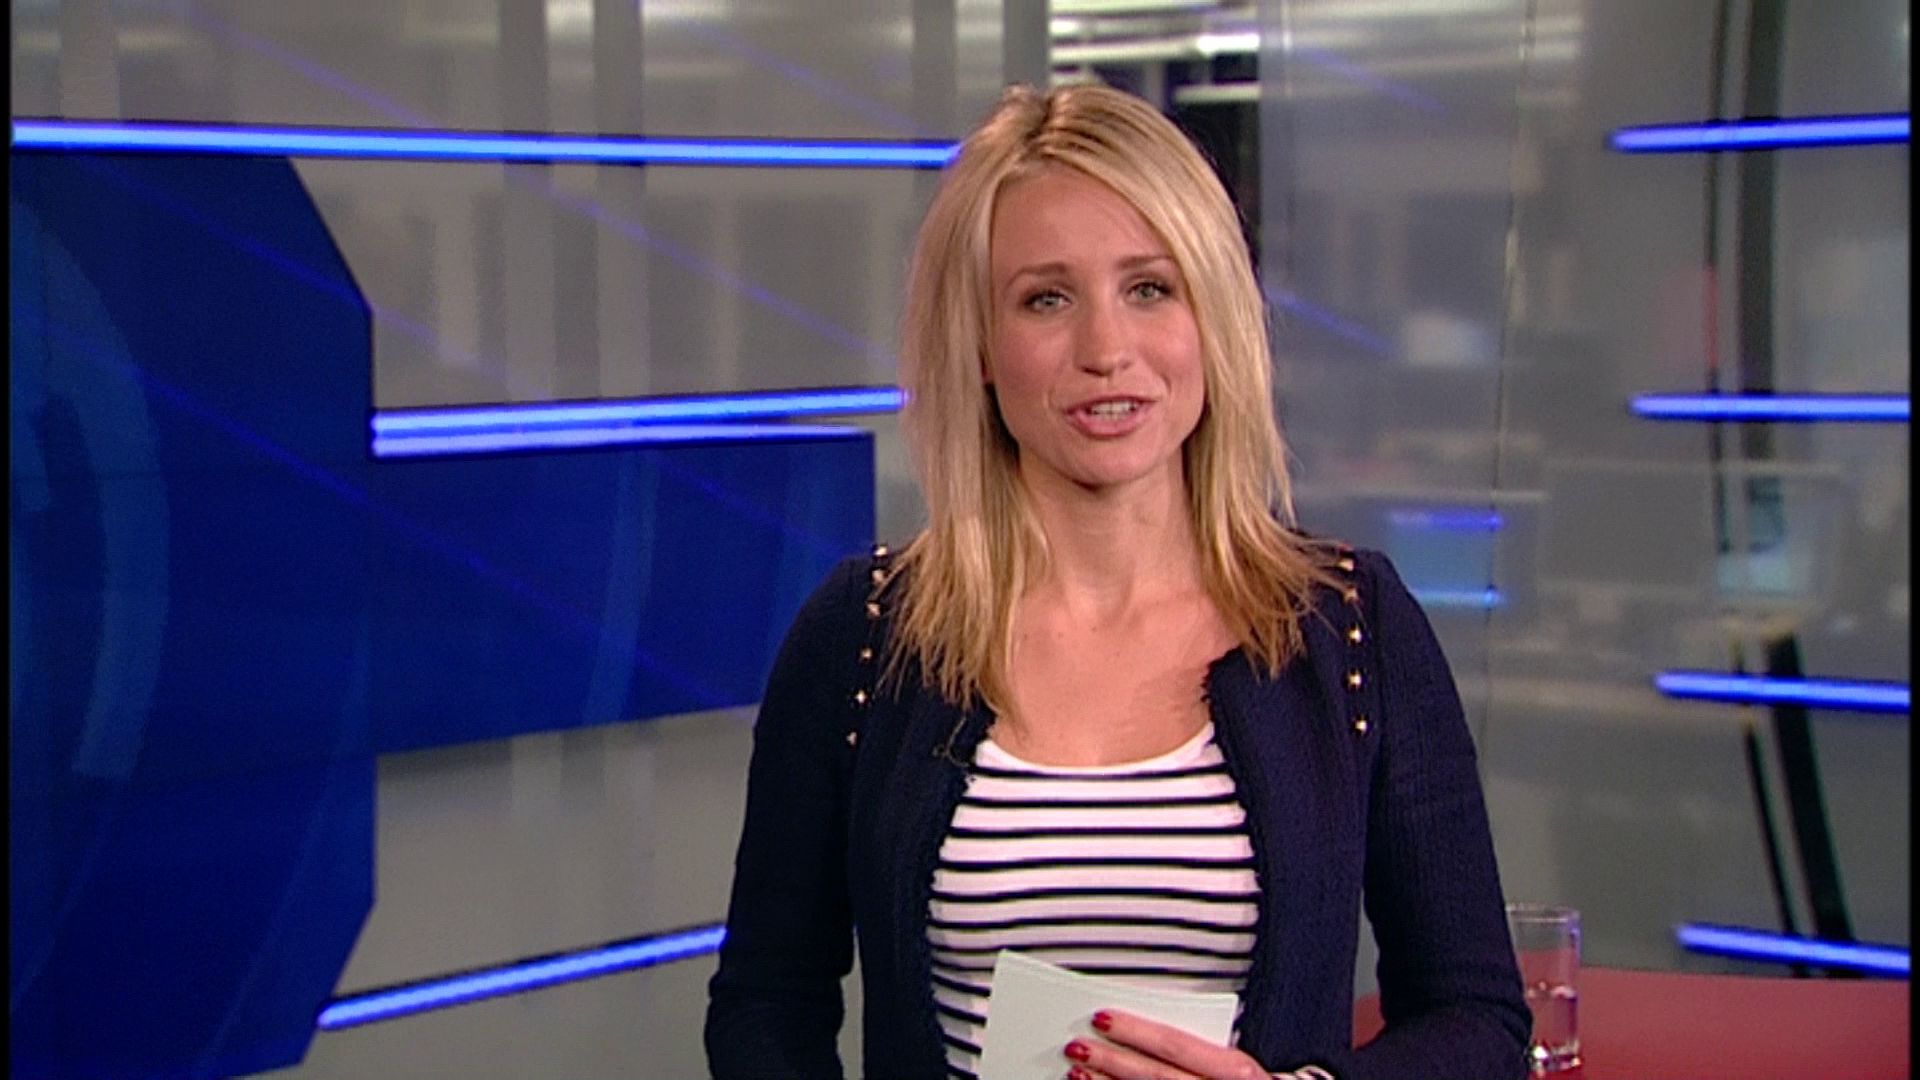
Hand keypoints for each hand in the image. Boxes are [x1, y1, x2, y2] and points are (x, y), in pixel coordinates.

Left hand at [1061, 1008, 1271, 1079]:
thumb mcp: (1238, 1065)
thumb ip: (1204, 1046)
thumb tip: (1154, 1027)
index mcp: (1235, 1071)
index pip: (1176, 1045)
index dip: (1136, 1032)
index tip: (1102, 1017)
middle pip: (1155, 1075)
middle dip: (1112, 1060)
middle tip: (1077, 1045)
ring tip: (1077, 1072)